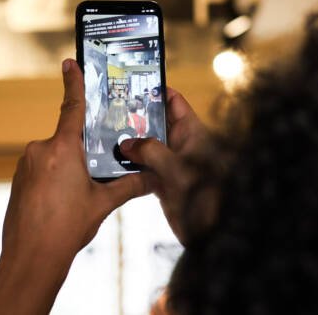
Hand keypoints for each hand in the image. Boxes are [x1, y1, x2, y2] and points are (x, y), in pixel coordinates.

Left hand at [0, 59, 149, 314]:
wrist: (31, 259)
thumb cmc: (65, 229)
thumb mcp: (103, 204)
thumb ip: (129, 185)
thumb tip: (154, 177)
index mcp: (63, 149)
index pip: (72, 107)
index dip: (74, 82)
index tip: (70, 62)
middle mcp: (41, 150)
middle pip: (69, 139)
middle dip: (83, 154)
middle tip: (93, 178)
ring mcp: (26, 165)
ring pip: (55, 157)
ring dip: (68, 170)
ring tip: (76, 199)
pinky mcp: (18, 180)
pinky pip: (41, 170)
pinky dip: (54, 181)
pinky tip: (62, 204)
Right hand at [120, 88, 209, 244]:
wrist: (214, 232)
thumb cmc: (206, 194)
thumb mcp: (177, 168)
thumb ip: (150, 151)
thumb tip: (126, 143)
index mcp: (192, 132)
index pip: (174, 102)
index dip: (156, 91)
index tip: (132, 85)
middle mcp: (182, 144)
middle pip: (155, 123)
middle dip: (135, 118)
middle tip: (108, 110)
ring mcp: (172, 163)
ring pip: (147, 146)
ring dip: (130, 143)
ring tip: (103, 134)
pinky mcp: (164, 183)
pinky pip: (144, 168)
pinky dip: (130, 165)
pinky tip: (111, 163)